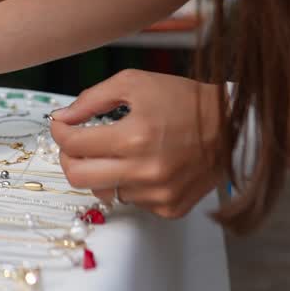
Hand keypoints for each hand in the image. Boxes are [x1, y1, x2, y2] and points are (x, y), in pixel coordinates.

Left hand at [48, 69, 223, 218]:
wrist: (230, 126)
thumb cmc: (182, 99)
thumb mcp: (134, 83)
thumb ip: (92, 99)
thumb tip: (62, 117)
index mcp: (133, 136)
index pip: (73, 144)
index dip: (59, 132)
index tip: (61, 125)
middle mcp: (144, 170)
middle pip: (78, 177)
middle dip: (68, 158)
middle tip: (75, 145)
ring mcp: (157, 194)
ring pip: (105, 189)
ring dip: (104, 170)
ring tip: (121, 151)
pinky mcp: (169, 207)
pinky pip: (132, 200)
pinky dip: (130, 183)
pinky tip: (146, 164)